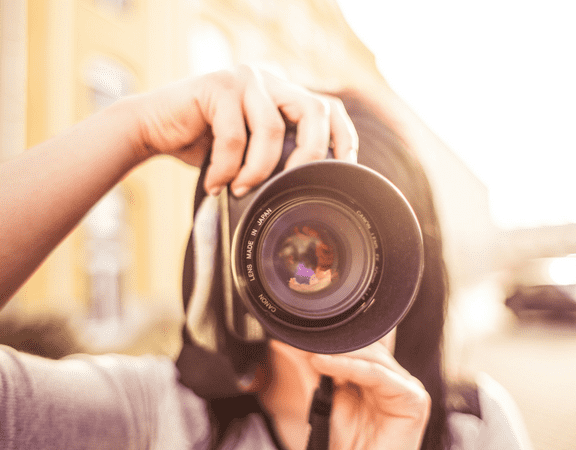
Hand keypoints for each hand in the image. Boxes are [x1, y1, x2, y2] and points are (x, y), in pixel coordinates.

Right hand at [131, 65, 357, 196]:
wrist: (154, 129)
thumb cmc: (205, 145)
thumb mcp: (250, 152)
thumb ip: (278, 156)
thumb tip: (311, 187)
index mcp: (282, 94)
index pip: (328, 108)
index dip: (344, 138)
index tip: (342, 170)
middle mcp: (269, 81)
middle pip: (314, 111)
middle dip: (309, 155)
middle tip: (290, 186)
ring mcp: (246, 79)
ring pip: (273, 129)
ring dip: (257, 170)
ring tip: (240, 190)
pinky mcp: (219, 85)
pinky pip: (235, 137)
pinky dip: (227, 168)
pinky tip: (214, 183)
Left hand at [310, 342, 430, 449]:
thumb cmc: (344, 443)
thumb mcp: (322, 396)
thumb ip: (309, 367)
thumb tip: (283, 340)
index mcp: (381, 375)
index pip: (358, 345)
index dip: (330, 339)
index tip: (299, 333)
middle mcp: (396, 378)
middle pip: (366, 348)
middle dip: (332, 343)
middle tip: (301, 338)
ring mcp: (408, 387)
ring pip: (371, 357)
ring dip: (337, 352)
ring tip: (309, 351)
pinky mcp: (414, 399)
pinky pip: (377, 374)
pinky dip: (348, 366)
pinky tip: (321, 362)